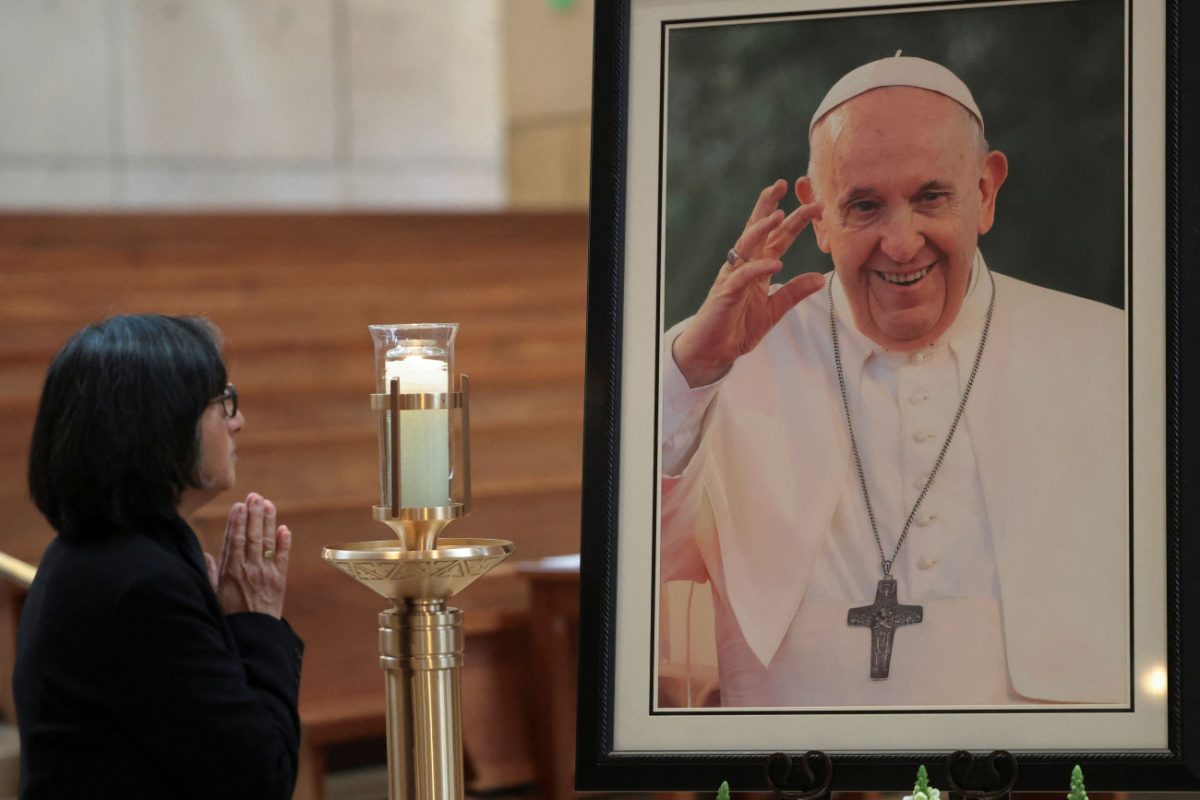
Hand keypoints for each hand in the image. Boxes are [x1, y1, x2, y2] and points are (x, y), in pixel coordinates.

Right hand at [213, 492, 290, 618]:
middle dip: (254, 515)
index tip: (238, 505)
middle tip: (255, 497)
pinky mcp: (280, 580)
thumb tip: (206, 554)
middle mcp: (248, 569)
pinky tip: (285, 529)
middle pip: (252, 536)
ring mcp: (266, 574)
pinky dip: (284, 543)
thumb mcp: (212, 595)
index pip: (234, 540)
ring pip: (267, 542)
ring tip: (268, 504)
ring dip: (268, 522)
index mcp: (230, 571)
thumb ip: (210, 573)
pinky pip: (283, 558)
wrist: (252, 635)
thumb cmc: (228, 616)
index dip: (237, 521)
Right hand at [672, 179, 824, 386]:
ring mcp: (733, 277)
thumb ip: (794, 293)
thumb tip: (819, 278)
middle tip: (783, 184)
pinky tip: (774, 264)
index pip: (777, 237)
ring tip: (778, 214)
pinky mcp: (726, 293)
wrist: (714, 350)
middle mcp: (744, 265)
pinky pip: (743, 276)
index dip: (793, 219)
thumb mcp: (774, 309)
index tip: (812, 202)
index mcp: (757, 267)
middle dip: (769, 206)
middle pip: (758, 230)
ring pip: (747, 245)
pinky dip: (758, 269)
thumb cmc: (738, 327)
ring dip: (762, 229)